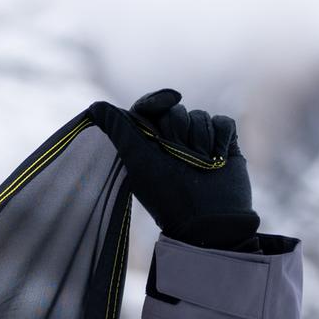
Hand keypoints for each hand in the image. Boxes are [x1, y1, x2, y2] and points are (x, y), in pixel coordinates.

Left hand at [90, 89, 258, 249]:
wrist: (209, 217)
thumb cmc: (168, 193)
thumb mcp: (139, 160)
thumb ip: (118, 130)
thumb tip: (94, 106)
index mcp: (148, 143)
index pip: (149, 108)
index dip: (156, 101)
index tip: (166, 101)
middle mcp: (173, 139)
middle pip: (176, 110)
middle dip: (180, 132)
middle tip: (181, 159)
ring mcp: (199, 140)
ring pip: (201, 115)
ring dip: (202, 140)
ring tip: (202, 166)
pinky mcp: (223, 142)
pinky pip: (223, 122)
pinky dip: (222, 138)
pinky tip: (218, 159)